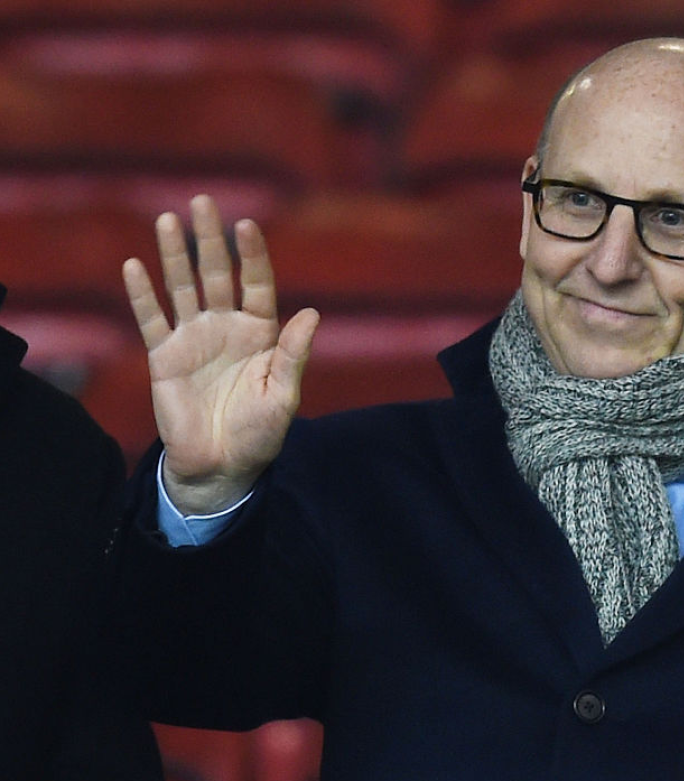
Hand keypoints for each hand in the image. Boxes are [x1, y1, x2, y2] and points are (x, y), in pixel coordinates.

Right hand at [123, 195, 318, 514]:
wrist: (221, 466)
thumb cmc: (259, 433)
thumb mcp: (284, 396)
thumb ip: (293, 354)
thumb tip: (312, 313)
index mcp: (260, 334)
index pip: (256, 284)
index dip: (252, 256)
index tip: (246, 225)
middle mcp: (226, 328)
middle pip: (216, 275)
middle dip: (209, 239)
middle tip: (202, 201)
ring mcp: (194, 340)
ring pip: (182, 288)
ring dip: (174, 255)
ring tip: (168, 220)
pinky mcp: (164, 357)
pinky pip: (151, 319)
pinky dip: (142, 294)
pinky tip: (135, 265)